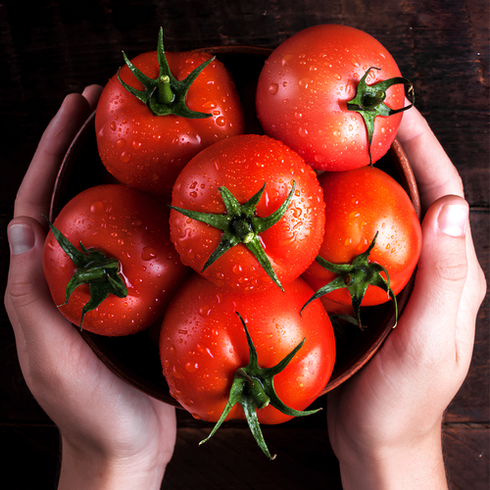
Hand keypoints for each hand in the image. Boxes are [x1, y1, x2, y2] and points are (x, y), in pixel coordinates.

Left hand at [5, 87, 176, 489]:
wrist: (127, 445)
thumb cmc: (87, 408)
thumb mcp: (49, 354)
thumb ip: (29, 296)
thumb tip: (20, 226)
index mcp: (44, 281)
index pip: (39, 202)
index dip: (52, 152)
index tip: (73, 108)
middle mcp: (73, 275)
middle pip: (76, 199)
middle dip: (87, 150)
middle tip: (110, 106)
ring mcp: (109, 284)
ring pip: (113, 219)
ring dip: (123, 177)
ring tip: (146, 140)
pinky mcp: (141, 298)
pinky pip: (145, 248)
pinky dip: (155, 218)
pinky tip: (177, 202)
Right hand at [326, 107, 485, 488]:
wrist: (379, 437)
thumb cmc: (403, 400)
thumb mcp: (428, 343)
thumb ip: (445, 280)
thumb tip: (450, 207)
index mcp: (454, 275)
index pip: (444, 197)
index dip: (425, 150)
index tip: (400, 110)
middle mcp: (432, 269)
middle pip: (417, 196)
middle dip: (398, 152)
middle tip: (364, 116)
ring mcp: (402, 280)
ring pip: (389, 215)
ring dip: (371, 177)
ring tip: (340, 146)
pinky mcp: (375, 292)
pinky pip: (363, 241)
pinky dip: (348, 213)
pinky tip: (324, 203)